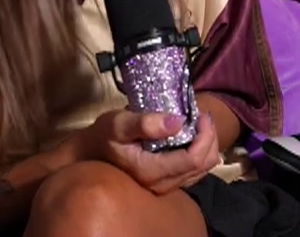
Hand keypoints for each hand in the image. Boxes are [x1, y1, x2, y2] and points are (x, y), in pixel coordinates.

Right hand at [72, 106, 219, 194]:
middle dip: (210, 138)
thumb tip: (178, 121)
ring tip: (200, 123)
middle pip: (202, 165)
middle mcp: (161, 184)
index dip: (205, 136)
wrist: (89, 154)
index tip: (201, 114)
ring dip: (208, 145)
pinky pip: (194, 170)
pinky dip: (201, 152)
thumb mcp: (119, 123)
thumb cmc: (103, 137)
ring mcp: (164, 185)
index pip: (193, 159)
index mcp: (151, 171)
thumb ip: (146, 123)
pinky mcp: (166, 181)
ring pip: (202, 170)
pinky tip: (194, 135)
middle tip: (202, 115)